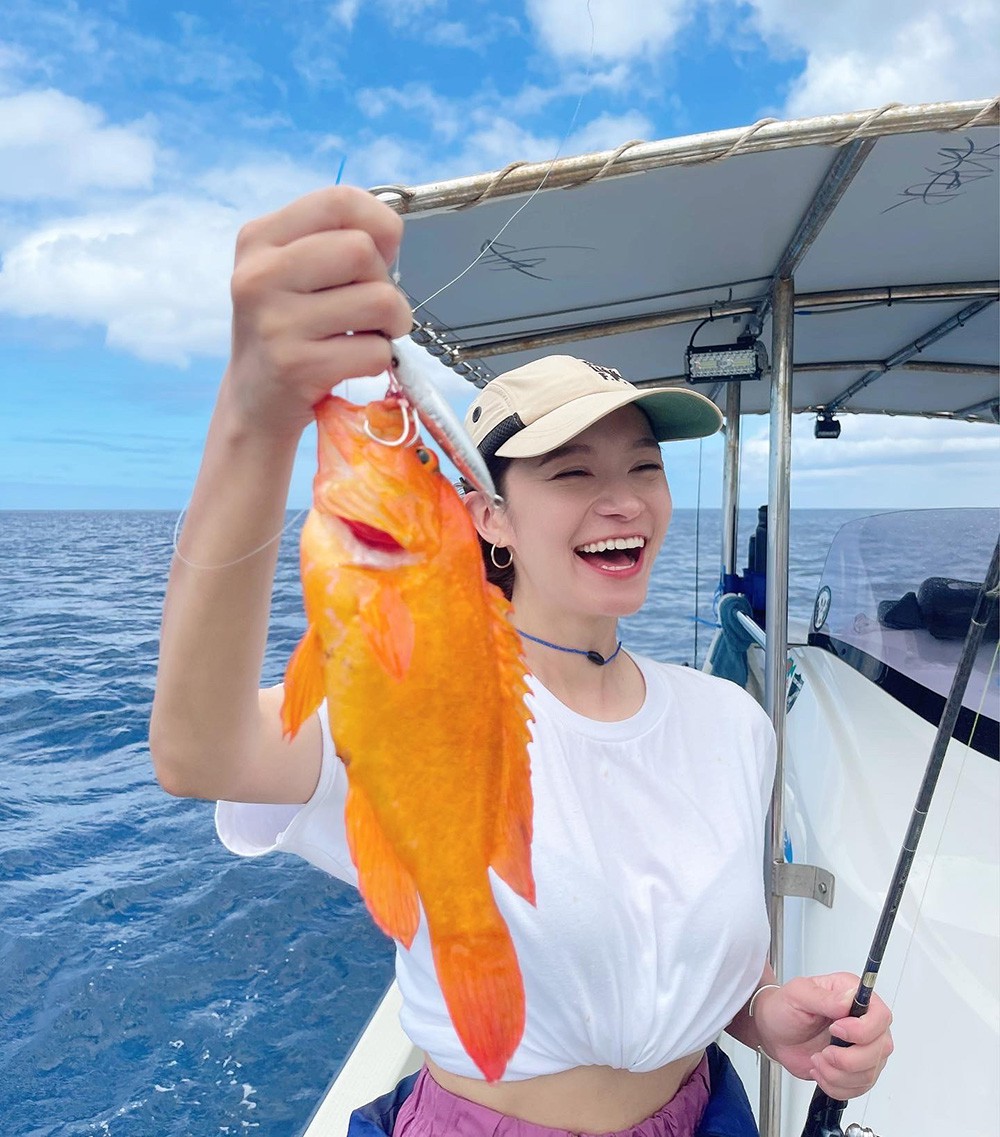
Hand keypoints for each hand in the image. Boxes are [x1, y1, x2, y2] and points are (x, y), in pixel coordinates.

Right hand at [225, 185, 412, 439]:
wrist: (254, 402)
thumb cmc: (288, 330)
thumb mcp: (293, 273)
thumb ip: (335, 242)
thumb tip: (391, 233)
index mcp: (259, 239)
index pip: (339, 201)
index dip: (379, 223)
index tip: (381, 253)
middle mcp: (259, 275)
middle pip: (362, 249)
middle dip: (384, 282)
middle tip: (371, 310)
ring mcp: (275, 322)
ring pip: (379, 300)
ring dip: (391, 324)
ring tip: (368, 335)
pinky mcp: (296, 367)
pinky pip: (375, 351)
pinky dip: (379, 360)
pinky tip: (351, 363)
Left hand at [754, 973, 893, 1099]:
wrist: (775, 1033)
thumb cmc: (785, 1008)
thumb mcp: (798, 994)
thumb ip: (824, 997)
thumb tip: (849, 998)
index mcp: (853, 996)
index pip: (880, 1016)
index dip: (863, 1029)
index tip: (836, 1030)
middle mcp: (865, 1022)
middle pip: (880, 1049)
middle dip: (848, 1058)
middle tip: (824, 1052)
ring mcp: (863, 1048)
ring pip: (869, 1073)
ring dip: (838, 1073)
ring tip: (818, 1060)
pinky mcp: (856, 1070)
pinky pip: (859, 1088)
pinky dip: (835, 1085)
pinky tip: (821, 1071)